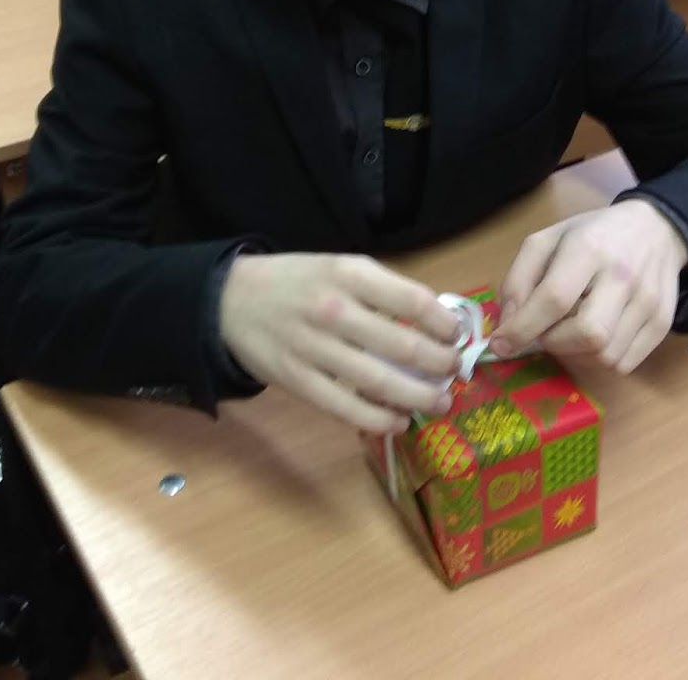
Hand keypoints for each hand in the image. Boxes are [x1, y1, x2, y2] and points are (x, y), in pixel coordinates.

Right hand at [219, 253, 465, 433]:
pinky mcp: (298, 381)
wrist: (231, 300)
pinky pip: (346, 408)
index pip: (412, 300)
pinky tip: (399, 421)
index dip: (444, 323)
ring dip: (418, 396)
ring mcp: (314, 348)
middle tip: (454, 372)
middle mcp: (334, 310)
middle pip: (402, 345)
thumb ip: (382, 290)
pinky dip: (379, 419)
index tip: (457, 335)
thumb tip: (435, 320)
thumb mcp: (339, 267)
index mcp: (348, 274)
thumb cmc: (296, 283)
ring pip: (379, 381)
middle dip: (439, 363)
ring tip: (440, 401)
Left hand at [491, 200, 687, 373]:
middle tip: (546, 332)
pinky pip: (625, 363)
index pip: (555, 298)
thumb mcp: (547, 241)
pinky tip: (596, 335)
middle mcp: (623, 276)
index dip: (523, 328)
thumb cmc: (593, 236)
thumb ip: (519, 279)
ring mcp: (648, 301)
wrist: (656, 229)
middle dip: (556, 343)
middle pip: (588, 335)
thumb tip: (508, 326)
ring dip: (578, 353)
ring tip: (572, 329)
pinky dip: (601, 359)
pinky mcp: (662, 323)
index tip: (501, 344)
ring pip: (606, 356)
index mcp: (589, 248)